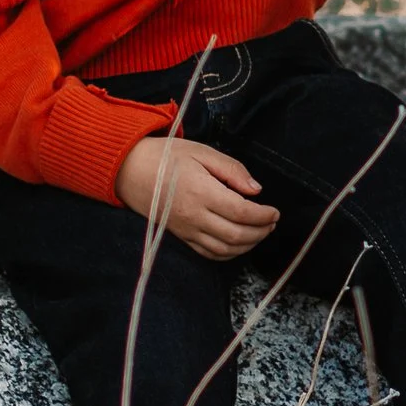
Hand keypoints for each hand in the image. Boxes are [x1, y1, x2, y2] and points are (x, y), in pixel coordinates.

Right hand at [116, 129, 280, 258]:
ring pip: (224, 249)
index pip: (241, 212)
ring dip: (248, 245)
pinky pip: (208, 253)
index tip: (275, 211)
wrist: (130, 170)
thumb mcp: (202, 152)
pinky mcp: (181, 236)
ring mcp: (186, 230)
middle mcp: (194, 216)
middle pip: (236, 235)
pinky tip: (239, 243)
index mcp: (201, 192)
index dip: (263, 216)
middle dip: (261, 231)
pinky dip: (228, 253)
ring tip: (261, 232)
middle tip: (272, 222)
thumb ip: (232, 170)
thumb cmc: (167, 156)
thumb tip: (256, 190)